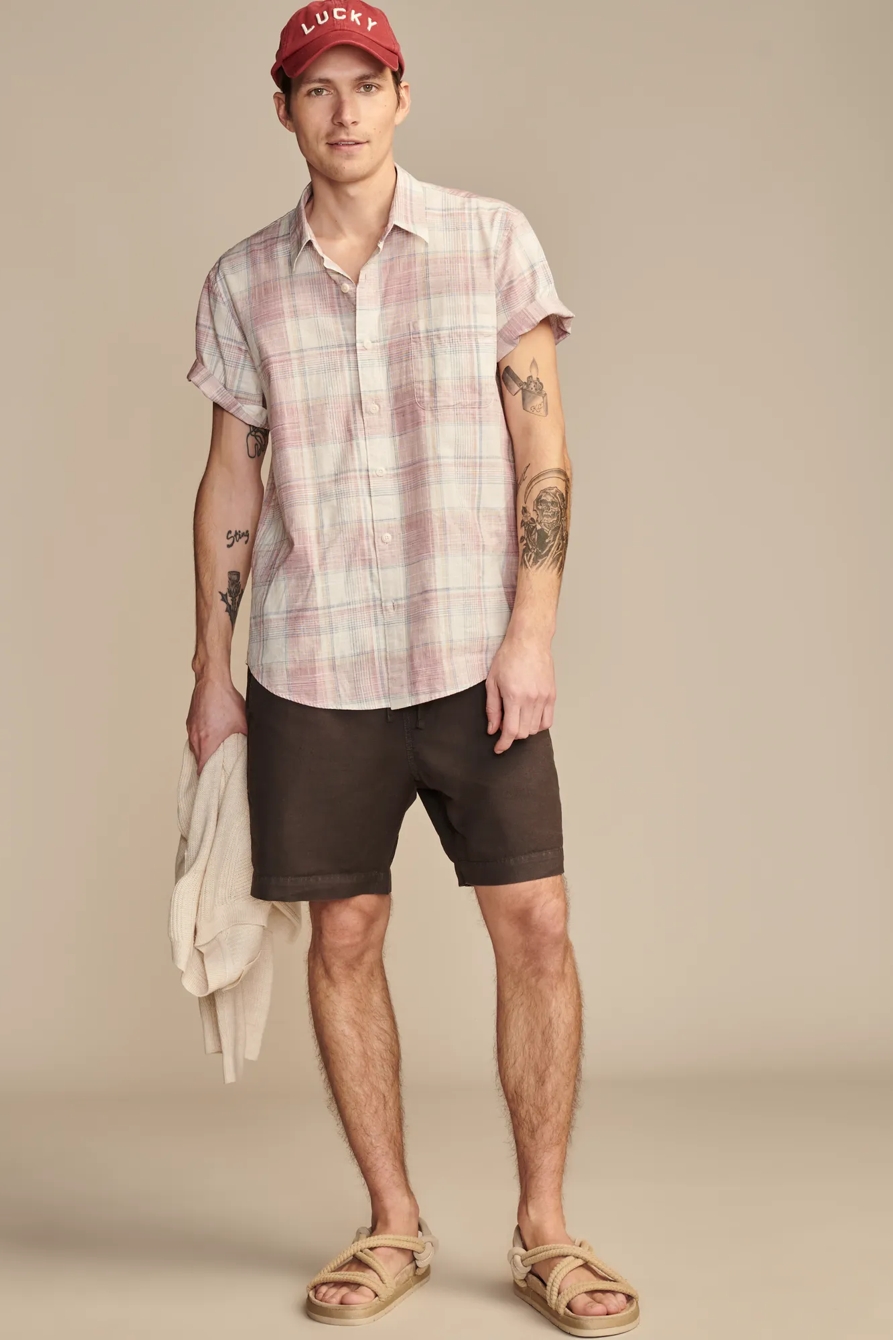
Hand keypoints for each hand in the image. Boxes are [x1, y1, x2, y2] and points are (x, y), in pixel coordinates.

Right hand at [186, 673, 246, 774]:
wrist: (211, 682)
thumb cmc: (226, 700)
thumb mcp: (243, 723)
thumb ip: (247, 739)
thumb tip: (255, 749)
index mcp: (208, 742)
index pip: (202, 770)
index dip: (207, 779)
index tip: (213, 784)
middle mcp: (196, 738)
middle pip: (198, 762)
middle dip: (207, 769)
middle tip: (216, 774)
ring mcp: (191, 730)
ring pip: (195, 750)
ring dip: (203, 755)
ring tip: (215, 757)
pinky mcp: (190, 723)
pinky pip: (194, 738)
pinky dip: (201, 743)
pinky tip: (211, 739)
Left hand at [485, 629, 555, 752]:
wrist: (529, 641)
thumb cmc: (508, 657)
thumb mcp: (492, 682)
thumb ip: (493, 708)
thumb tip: (493, 729)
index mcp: (514, 697)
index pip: (511, 731)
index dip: (504, 744)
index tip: (499, 748)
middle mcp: (531, 699)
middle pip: (524, 733)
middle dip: (512, 735)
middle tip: (504, 725)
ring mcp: (544, 698)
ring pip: (536, 728)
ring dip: (525, 730)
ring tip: (517, 718)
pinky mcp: (552, 695)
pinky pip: (548, 720)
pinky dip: (538, 725)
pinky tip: (530, 718)